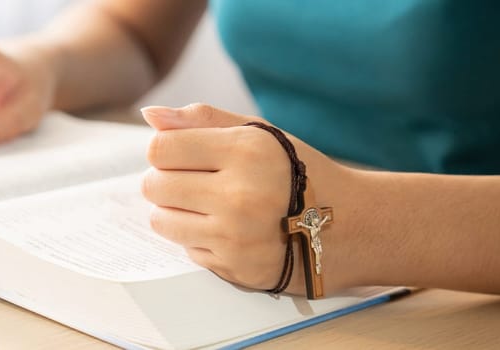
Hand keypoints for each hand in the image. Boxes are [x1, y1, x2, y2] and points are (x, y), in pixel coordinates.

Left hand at [140, 103, 356, 295]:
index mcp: (246, 151)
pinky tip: (228, 231)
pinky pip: (187, 249)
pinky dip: (199, 239)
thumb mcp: (260, 134)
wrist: (349, 226)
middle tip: (193, 183)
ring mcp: (236, 236)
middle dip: (165, 182)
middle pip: (155, 185)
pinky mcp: (235, 268)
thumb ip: (204, 120)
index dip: (165, 151)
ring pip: (162, 221)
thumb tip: (150, 115)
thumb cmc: (300, 172)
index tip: (180, 156)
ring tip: (206, 207)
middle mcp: (240, 194)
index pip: (162, 148)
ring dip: (175, 213)